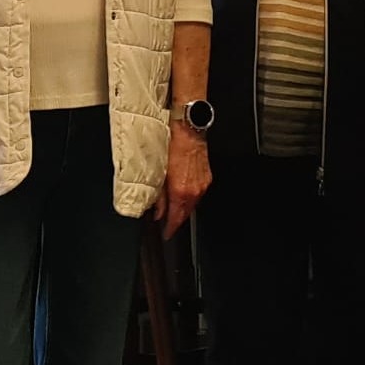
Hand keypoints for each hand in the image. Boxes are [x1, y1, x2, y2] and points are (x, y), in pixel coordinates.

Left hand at [155, 122, 210, 238]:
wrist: (188, 130)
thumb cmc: (172, 146)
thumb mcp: (159, 173)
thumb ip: (159, 197)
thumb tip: (157, 211)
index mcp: (181, 192)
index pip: (177, 219)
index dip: (170, 228)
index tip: (166, 234)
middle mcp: (194, 191)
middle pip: (186, 214)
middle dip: (177, 220)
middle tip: (167, 223)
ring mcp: (203, 184)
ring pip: (193, 204)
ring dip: (183, 208)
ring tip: (173, 208)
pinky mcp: (207, 177)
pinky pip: (198, 194)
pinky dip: (189, 197)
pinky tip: (182, 193)